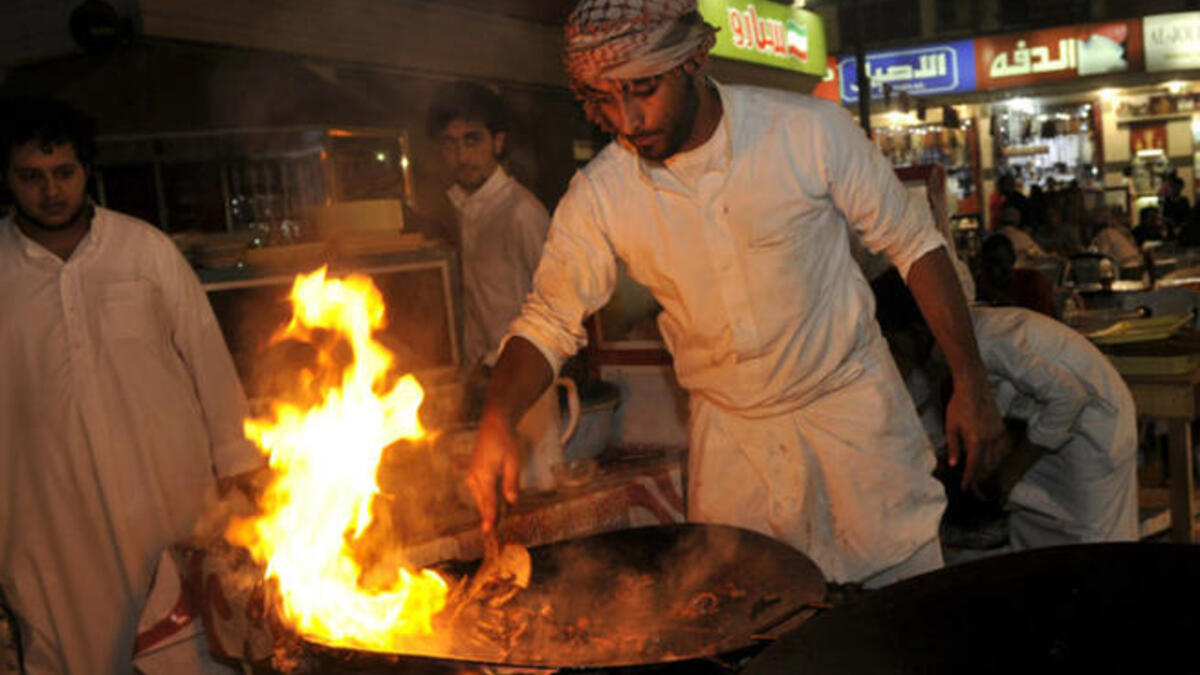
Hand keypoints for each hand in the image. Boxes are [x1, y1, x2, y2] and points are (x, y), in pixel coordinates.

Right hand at [465, 410, 521, 535]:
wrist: (494, 425)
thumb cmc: (505, 441)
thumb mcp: (513, 461)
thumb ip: (511, 482)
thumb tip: (512, 501)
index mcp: (484, 475)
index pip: (488, 501)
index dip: (490, 518)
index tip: (488, 531)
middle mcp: (474, 477)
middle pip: (482, 503)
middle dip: (489, 517)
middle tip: (494, 535)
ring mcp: (472, 476)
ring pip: (480, 499)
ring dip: (488, 509)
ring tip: (495, 524)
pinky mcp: (473, 474)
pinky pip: (479, 492)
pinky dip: (486, 500)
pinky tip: (494, 505)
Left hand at [944, 377, 1007, 490]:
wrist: (974, 387)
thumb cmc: (958, 405)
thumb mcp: (950, 427)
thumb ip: (952, 447)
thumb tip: (953, 464)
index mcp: (976, 441)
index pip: (973, 466)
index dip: (969, 478)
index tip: (965, 487)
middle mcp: (990, 440)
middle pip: (988, 465)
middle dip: (980, 476)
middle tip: (972, 483)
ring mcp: (998, 434)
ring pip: (997, 458)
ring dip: (989, 468)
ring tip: (980, 474)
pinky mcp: (1001, 428)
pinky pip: (1001, 449)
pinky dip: (996, 457)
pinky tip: (990, 459)